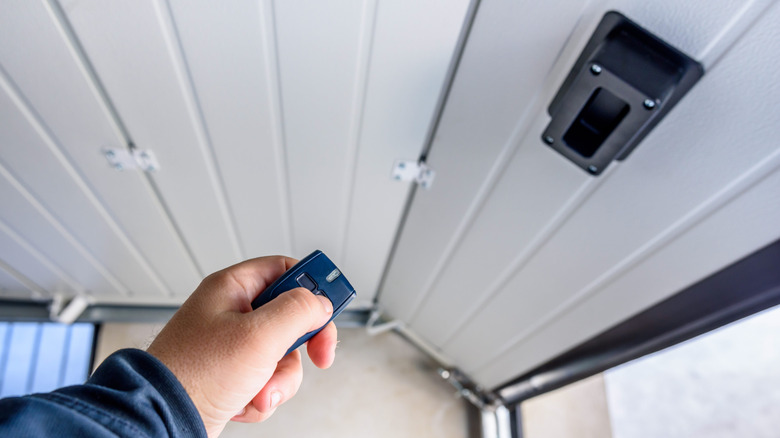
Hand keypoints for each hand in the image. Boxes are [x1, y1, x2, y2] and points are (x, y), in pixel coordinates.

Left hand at [147, 256, 336, 436]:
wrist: (161, 420)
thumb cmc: (194, 374)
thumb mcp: (258, 335)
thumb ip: (298, 311)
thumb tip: (320, 303)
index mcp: (232, 288)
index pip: (284, 269)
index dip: (312, 285)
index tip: (331, 305)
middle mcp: (231, 313)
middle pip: (290, 317)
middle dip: (300, 346)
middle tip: (317, 355)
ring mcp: (231, 346)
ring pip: (282, 354)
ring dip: (279, 379)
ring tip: (259, 390)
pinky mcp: (231, 375)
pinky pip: (267, 379)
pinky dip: (263, 395)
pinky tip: (245, 402)